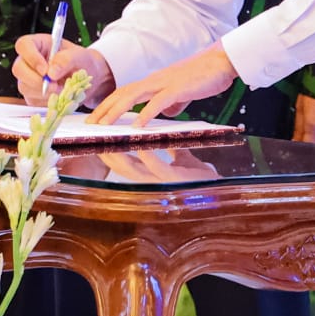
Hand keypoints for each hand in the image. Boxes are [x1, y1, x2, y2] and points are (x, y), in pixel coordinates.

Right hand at [12, 33, 113, 106]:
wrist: (90, 78)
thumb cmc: (83, 62)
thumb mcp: (81, 56)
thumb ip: (67, 59)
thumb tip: (51, 72)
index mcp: (39, 45)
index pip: (23, 45)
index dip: (31, 57)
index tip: (45, 69)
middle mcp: (30, 61)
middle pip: (18, 69)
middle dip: (35, 80)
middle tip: (55, 85)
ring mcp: (29, 78)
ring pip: (24, 86)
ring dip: (43, 92)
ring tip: (62, 90)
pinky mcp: (33, 95)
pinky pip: (32, 100)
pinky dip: (46, 102)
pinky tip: (59, 96)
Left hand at [88, 42, 238, 126]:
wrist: (222, 62)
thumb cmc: (204, 76)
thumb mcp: (183, 92)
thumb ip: (173, 102)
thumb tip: (167, 113)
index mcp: (155, 82)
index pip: (125, 92)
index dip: (108, 104)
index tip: (95, 117)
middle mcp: (155, 80)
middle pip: (122, 93)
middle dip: (104, 108)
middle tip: (90, 123)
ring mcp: (165, 83)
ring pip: (134, 96)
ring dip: (116, 110)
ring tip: (104, 125)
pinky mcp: (178, 88)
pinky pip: (158, 102)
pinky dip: (146, 113)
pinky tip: (138, 125)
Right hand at [95, 148, 220, 184]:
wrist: (218, 185)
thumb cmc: (197, 173)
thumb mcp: (178, 155)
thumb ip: (165, 145)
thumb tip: (154, 130)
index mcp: (151, 174)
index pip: (125, 163)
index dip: (110, 153)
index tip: (99, 138)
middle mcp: (153, 181)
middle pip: (123, 169)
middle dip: (108, 154)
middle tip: (96, 138)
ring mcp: (163, 183)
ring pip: (135, 172)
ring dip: (122, 157)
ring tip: (112, 142)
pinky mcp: (176, 181)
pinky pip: (158, 170)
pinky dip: (149, 159)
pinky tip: (142, 148)